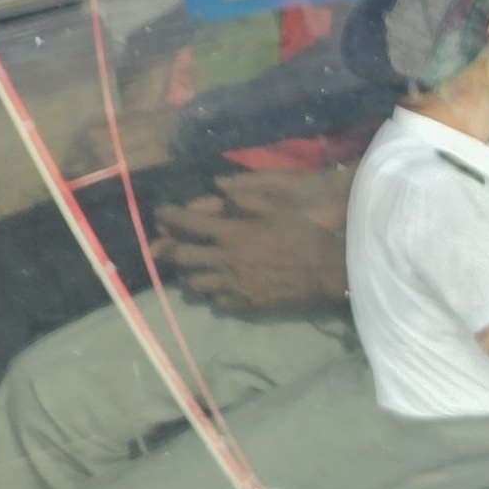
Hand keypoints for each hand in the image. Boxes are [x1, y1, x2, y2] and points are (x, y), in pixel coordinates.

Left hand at [158, 166, 352, 309]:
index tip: (160, 213)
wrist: (328, 272)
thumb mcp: (279, 208)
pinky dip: (211, 294)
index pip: (188, 223)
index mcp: (231, 233)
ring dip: (188, 275)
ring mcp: (232, 284)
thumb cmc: (305, 235)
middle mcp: (224, 259)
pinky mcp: (244, 302)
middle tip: (166, 247)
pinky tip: (216, 289)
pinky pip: (216, 301)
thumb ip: (246, 198)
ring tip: (190, 271)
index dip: (169, 216)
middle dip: (170, 250)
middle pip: (182, 257)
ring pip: (194, 283)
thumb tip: (219, 186)